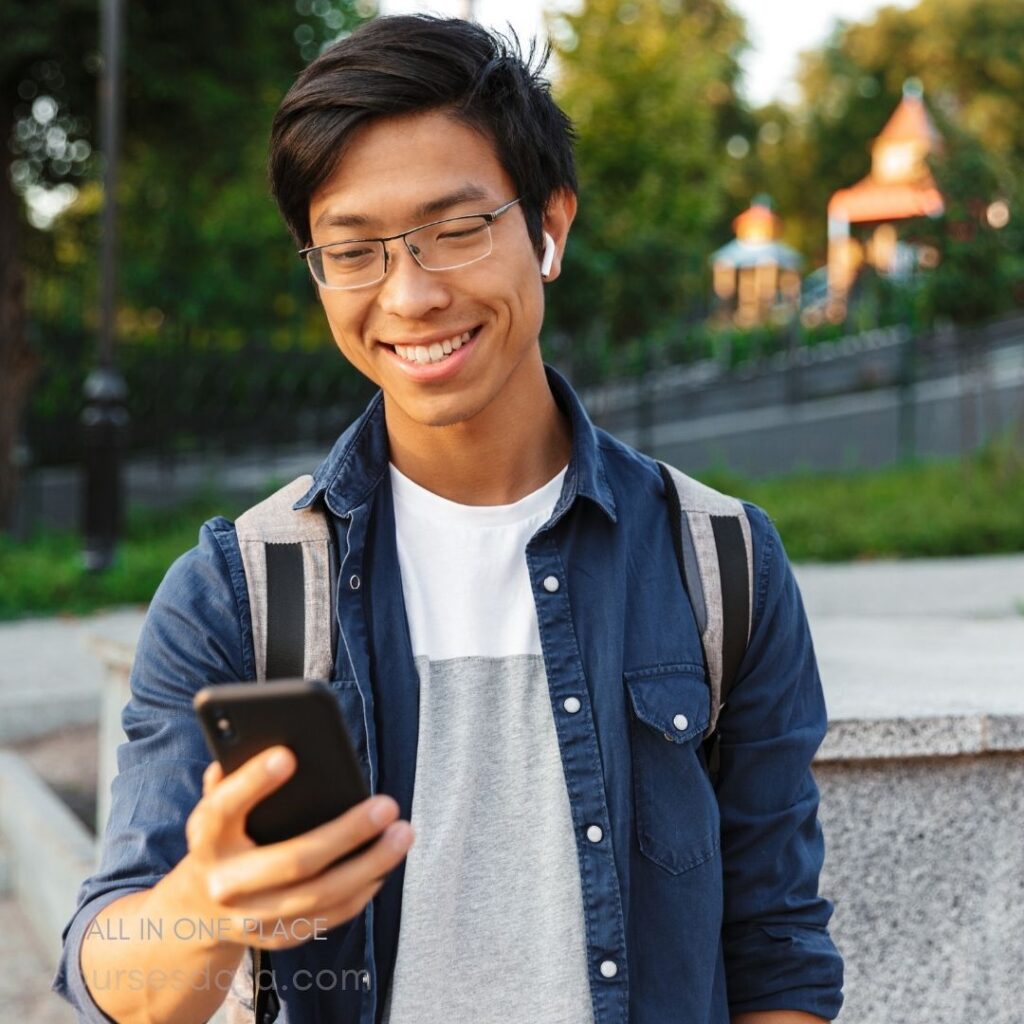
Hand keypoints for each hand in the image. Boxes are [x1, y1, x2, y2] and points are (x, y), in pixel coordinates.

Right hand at [164, 745, 413, 951]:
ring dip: (371, 864)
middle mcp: (226, 884)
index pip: (224, 808)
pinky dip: (362, 891)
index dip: (253, 781)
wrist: (193, 915)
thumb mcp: (213, 809)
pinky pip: (328, 917)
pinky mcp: (277, 937)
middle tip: (387, 805)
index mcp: (207, 840)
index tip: (288, 754)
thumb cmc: (220, 840)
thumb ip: (231, 777)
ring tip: (403, 834)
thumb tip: (264, 736)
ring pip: (322, 894)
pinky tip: (386, 865)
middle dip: (347, 832)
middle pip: (294, 860)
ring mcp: (252, 918)